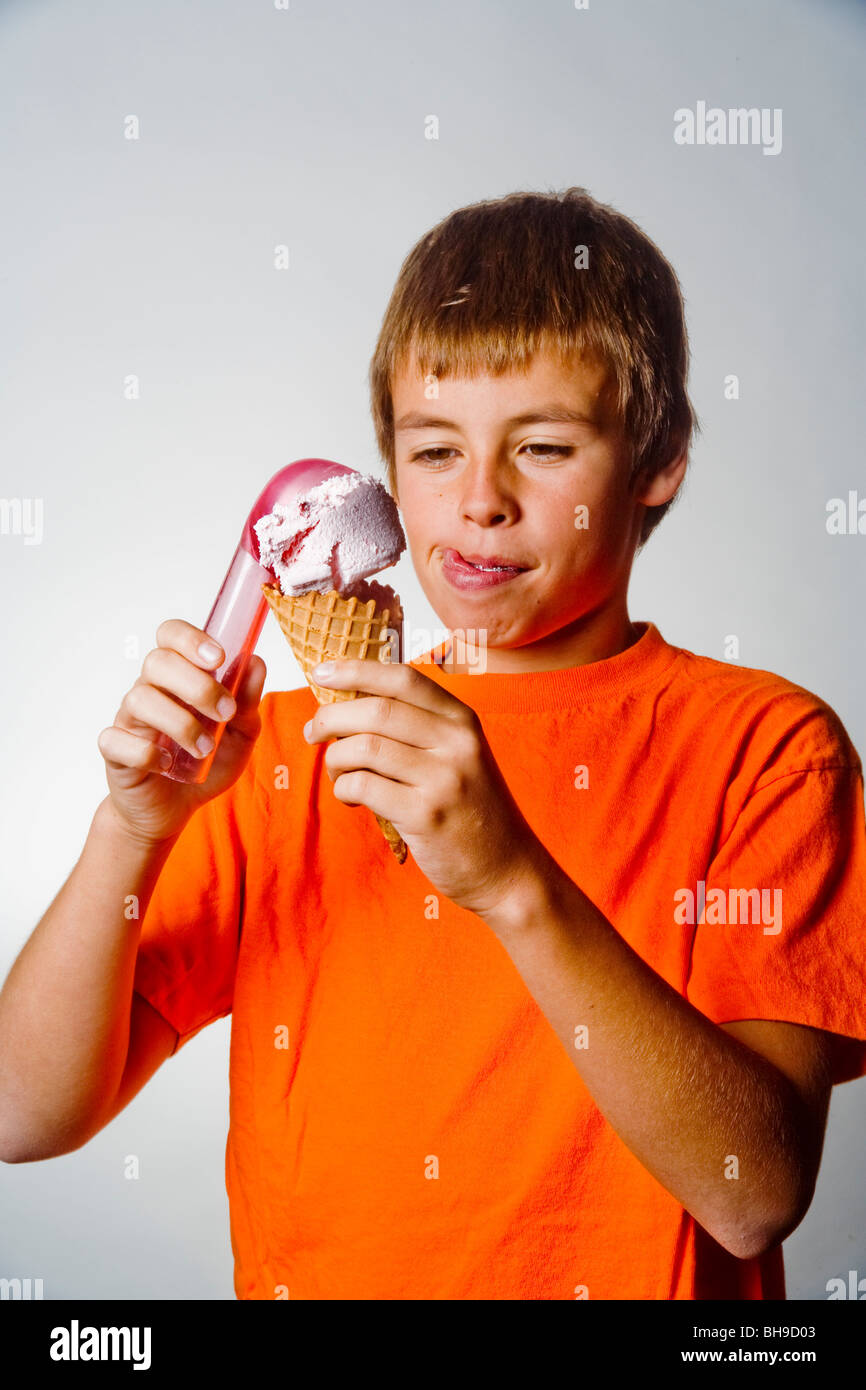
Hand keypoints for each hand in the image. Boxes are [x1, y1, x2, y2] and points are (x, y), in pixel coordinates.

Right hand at [97, 620, 266, 846]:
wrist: (175, 810)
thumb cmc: (205, 764)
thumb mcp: (239, 737)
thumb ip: (247, 703)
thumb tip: (256, 663)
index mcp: (178, 677)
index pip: (170, 635)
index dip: (190, 638)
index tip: (218, 658)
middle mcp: (149, 690)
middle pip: (157, 662)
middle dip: (197, 685)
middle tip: (224, 713)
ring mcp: (128, 720)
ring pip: (140, 699)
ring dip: (180, 724)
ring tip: (205, 749)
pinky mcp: (114, 752)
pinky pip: (116, 740)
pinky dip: (145, 752)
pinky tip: (166, 765)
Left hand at [303, 659, 550, 919]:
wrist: (508, 870)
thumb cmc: (471, 810)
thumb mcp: (460, 756)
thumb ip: (419, 728)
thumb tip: (349, 704)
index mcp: (462, 721)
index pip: (402, 678)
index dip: (356, 670)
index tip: (320, 672)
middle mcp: (456, 743)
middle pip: (376, 710)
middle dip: (331, 717)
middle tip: (313, 732)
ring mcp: (443, 779)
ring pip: (364, 747)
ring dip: (335, 758)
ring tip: (336, 771)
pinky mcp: (426, 815)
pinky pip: (364, 786)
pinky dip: (344, 788)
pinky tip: (350, 796)